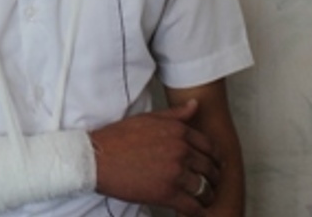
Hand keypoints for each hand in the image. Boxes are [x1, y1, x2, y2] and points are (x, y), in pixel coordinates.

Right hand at [89, 99, 221, 215]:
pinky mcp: (167, 193)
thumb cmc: (118, 138)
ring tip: (204, 200)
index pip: (210, 147)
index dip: (215, 159)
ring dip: (207, 196)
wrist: (97, 158)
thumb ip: (176, 114)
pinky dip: (197, 211)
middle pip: (210, 168)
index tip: (214, 166)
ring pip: (205, 189)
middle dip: (214, 179)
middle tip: (212, 185)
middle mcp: (181, 150)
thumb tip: (196, 104)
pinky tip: (195, 211)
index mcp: (178, 131)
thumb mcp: (149, 118)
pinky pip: (192, 206)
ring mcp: (175, 172)